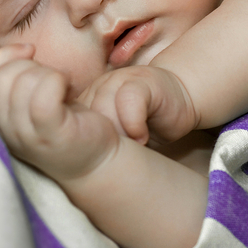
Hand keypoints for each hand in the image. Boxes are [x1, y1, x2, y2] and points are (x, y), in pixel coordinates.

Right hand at [0, 44, 119, 181]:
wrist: (98, 162)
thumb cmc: (68, 123)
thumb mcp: (34, 101)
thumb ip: (19, 82)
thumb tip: (23, 49)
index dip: (5, 55)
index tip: (31, 52)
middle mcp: (7, 131)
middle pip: (1, 78)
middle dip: (28, 64)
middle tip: (50, 75)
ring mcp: (29, 136)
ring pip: (23, 83)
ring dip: (47, 73)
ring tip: (63, 86)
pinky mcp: (53, 135)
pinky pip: (44, 96)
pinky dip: (58, 81)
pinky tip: (68, 89)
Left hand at [76, 66, 196, 146]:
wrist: (177, 102)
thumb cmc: (145, 125)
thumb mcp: (114, 137)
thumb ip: (94, 141)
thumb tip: (73, 167)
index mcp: (87, 99)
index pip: (69, 123)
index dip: (84, 143)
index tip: (100, 156)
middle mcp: (99, 86)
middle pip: (86, 117)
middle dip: (102, 141)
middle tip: (120, 153)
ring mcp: (120, 79)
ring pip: (105, 109)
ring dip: (119, 135)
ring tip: (133, 146)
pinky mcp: (143, 80)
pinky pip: (128, 99)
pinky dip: (133, 123)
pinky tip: (142, 137)